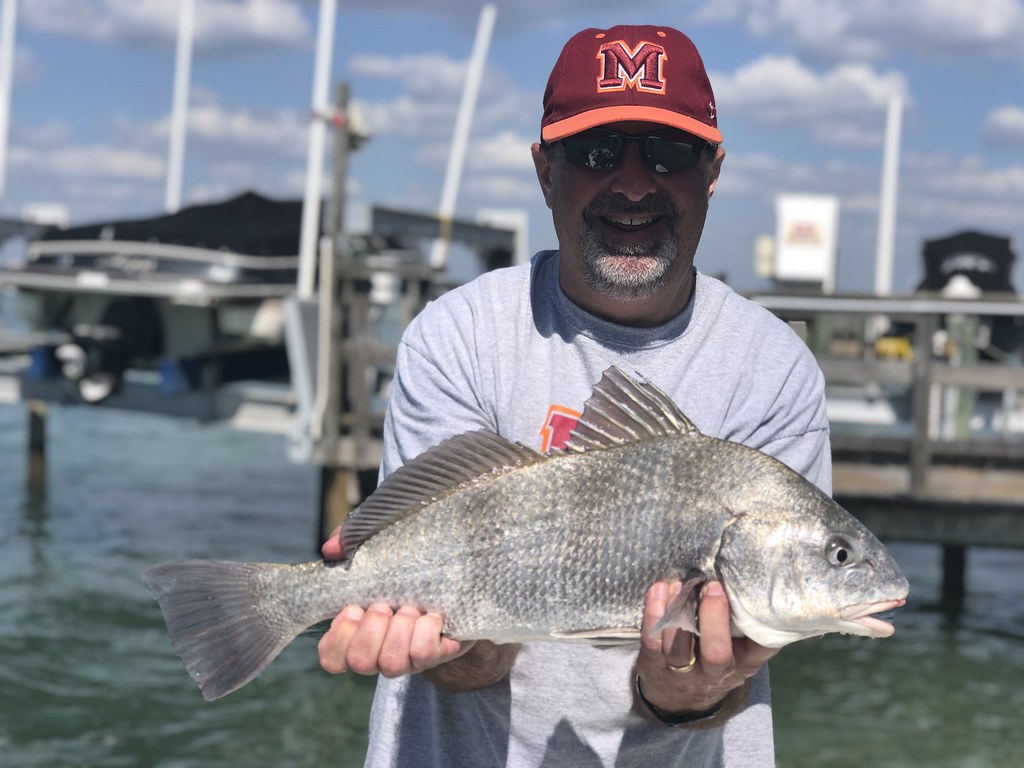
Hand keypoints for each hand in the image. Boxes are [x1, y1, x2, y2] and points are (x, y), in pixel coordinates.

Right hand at [318, 526, 470, 676]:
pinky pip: (424, 654)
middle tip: (384, 606)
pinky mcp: (438, 655)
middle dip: (371, 630)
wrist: (455, 579)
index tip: (353, 608)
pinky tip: (432, 616)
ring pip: (391, 663)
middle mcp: (380, 654)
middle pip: (360, 661)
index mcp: (359, 634)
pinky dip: (426, 631)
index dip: (338, 638)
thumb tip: (332, 549)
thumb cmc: (406, 567)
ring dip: (399, 631)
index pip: (331, 659)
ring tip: (410, 609)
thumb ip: (349, 542)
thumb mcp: (377, 549)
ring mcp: (409, 659)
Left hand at [635, 579, 778, 716]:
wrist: (677, 698)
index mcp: (742, 664)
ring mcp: (681, 672)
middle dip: (714, 616)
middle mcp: (714, 673)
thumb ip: (744, 625)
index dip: (762, 626)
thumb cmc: (713, 661)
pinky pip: (652, 642)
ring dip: (678, 609)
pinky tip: (659, 590)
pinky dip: (654, 613)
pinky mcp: (654, 666)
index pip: (762, 649)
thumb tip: (747, 583)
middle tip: (712, 586)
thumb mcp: (738, 652)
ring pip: (679, 647)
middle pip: (716, 653)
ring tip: (680, 584)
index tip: (753, 596)